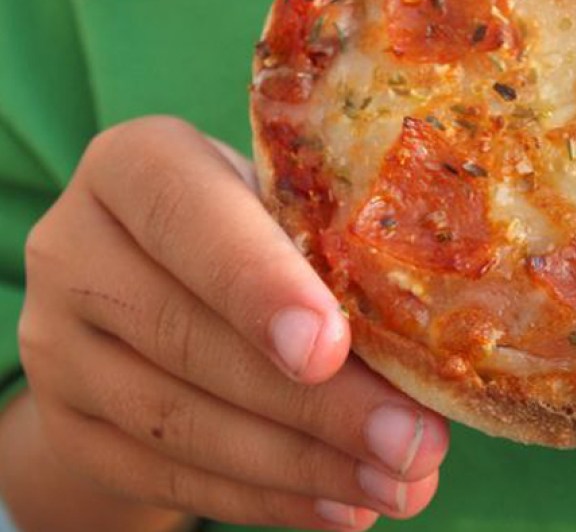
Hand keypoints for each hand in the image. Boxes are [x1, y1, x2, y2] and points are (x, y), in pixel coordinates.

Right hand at [11, 116, 447, 530]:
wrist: (135, 295)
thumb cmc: (236, 231)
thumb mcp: (269, 209)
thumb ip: (322, 252)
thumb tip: (428, 352)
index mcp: (133, 168)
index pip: (185, 213)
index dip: (255, 282)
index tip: (329, 349)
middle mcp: (76, 250)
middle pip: (186, 336)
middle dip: (312, 403)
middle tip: (411, 442)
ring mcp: (57, 347)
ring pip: (179, 421)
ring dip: (301, 464)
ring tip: (398, 485)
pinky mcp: (70, 425)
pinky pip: (166, 474)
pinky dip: (264, 496)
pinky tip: (340, 506)